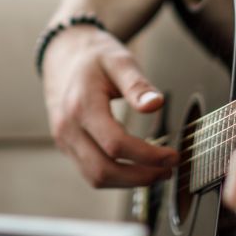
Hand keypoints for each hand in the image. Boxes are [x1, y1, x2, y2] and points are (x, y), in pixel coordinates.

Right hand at [41, 26, 178, 187]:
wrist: (62, 53)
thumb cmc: (93, 56)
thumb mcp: (119, 60)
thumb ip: (137, 85)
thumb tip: (156, 104)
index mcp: (82, 105)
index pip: (116, 144)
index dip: (147, 156)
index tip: (172, 155)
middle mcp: (68, 127)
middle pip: (103, 170)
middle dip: (140, 177)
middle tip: (168, 169)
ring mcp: (64, 138)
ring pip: (95, 177)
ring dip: (128, 182)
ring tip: (155, 172)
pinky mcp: (66, 145)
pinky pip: (89, 171)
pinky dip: (114, 176)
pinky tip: (134, 166)